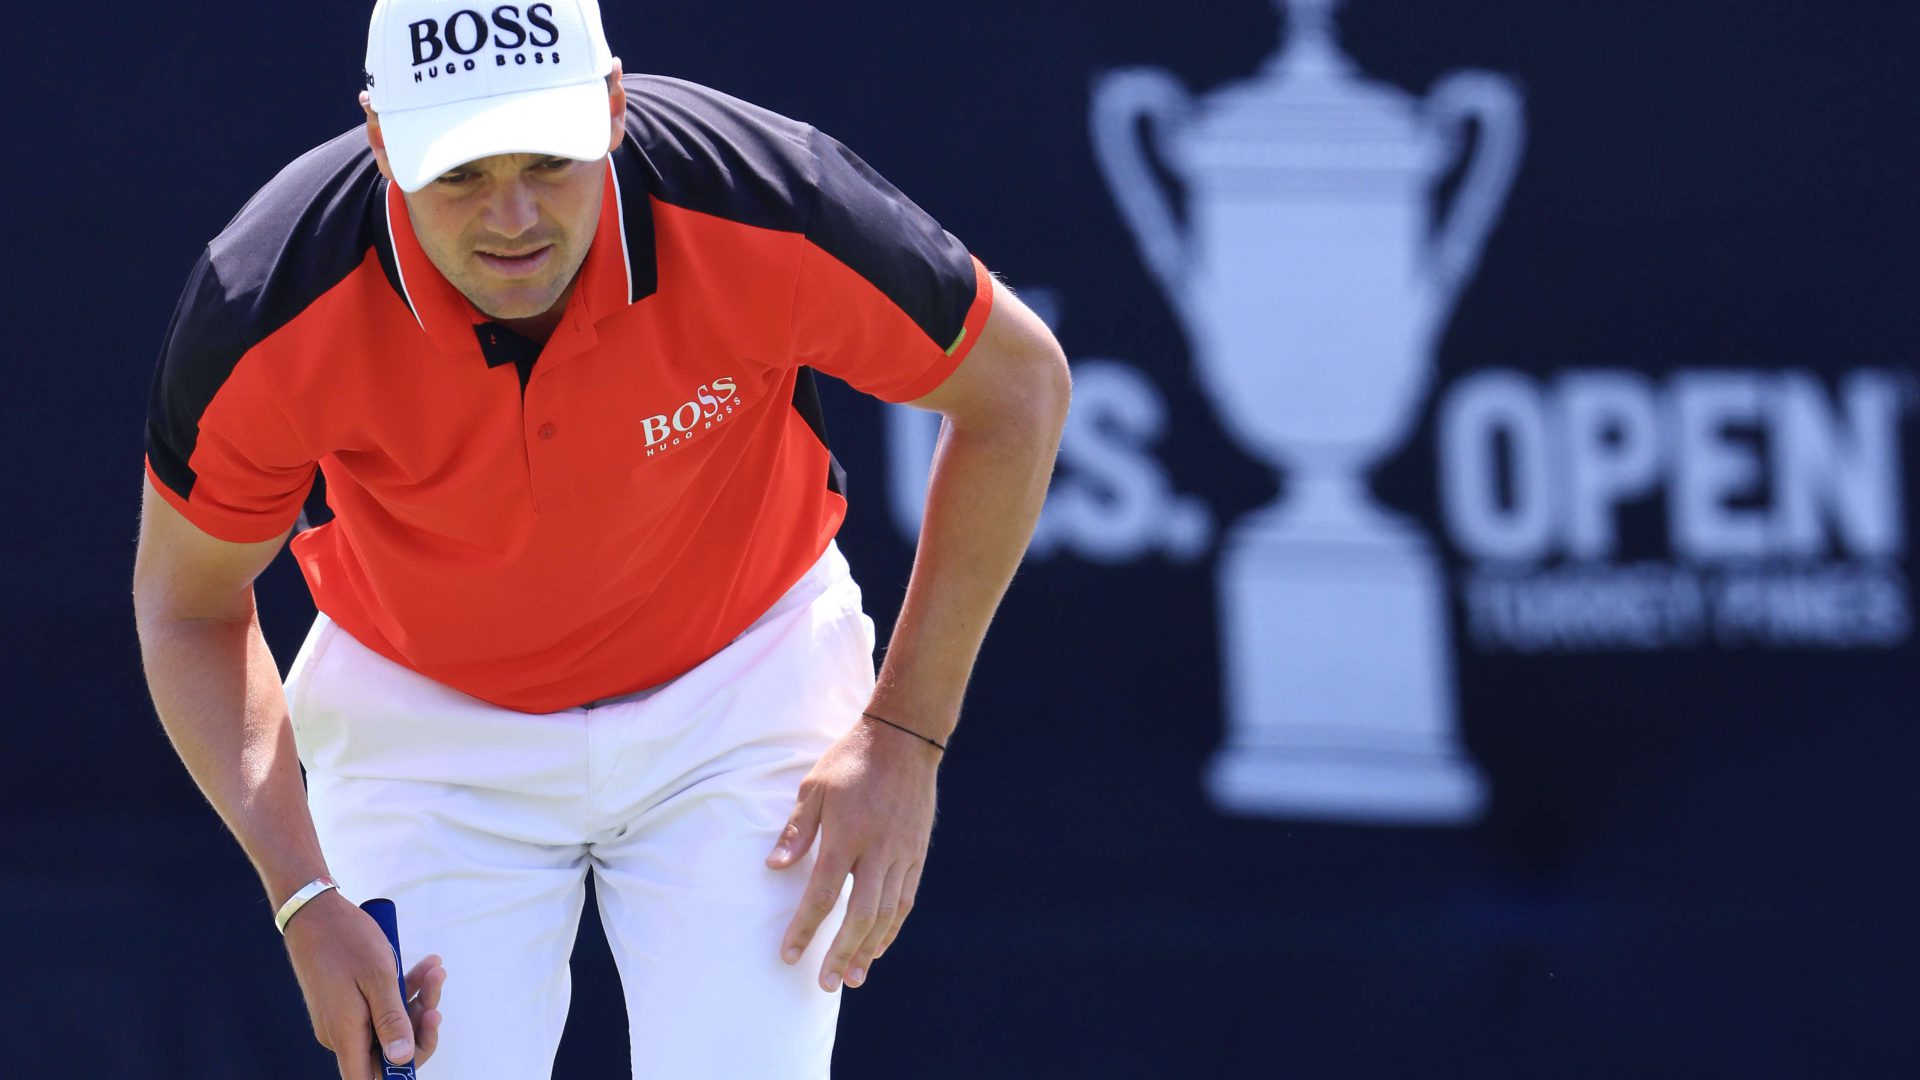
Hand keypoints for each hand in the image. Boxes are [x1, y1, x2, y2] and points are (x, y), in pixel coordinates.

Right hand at [282, 891, 447, 1077]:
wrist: (315, 910)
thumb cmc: (346, 940)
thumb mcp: (378, 978)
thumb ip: (391, 1022)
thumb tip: (401, 1060)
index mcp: (346, 1034)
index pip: (370, 1078)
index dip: (398, 1073)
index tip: (420, 1046)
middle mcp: (343, 1033)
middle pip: (389, 1048)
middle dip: (419, 1022)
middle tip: (436, 988)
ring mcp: (345, 1017)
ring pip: (389, 1022)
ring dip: (416, 998)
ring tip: (435, 969)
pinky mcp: (348, 1001)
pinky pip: (381, 1005)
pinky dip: (403, 988)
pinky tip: (424, 967)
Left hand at [766, 716, 940, 990]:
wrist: (904, 740)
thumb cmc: (851, 761)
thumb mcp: (815, 787)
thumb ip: (797, 830)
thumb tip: (775, 867)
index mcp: (847, 834)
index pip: (823, 894)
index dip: (805, 929)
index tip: (790, 956)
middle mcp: (878, 850)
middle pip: (861, 915)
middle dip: (841, 953)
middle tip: (826, 984)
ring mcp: (902, 854)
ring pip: (887, 914)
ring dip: (868, 949)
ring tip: (851, 977)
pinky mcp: (916, 854)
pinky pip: (905, 900)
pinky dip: (891, 928)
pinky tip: (877, 946)